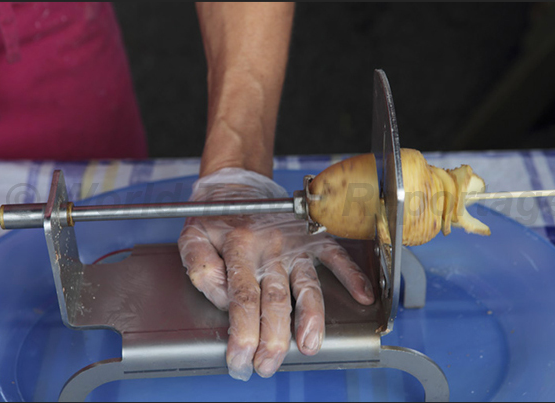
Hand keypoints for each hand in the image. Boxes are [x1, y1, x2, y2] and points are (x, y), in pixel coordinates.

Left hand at [177, 168, 374, 380]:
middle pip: (274, 298)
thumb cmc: (215, 213)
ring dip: (310, 315)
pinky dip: (351, 274)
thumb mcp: (192, 234)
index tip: (240, 358)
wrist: (239, 182)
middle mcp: (268, 246)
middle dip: (273, 337)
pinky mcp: (310, 237)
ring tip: (310, 343)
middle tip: (269, 364)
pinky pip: (334, 255)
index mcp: (238, 245)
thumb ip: (200, 265)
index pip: (241, 296)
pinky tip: (363, 295)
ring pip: (306, 283)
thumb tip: (223, 298)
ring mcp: (293, 242)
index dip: (242, 332)